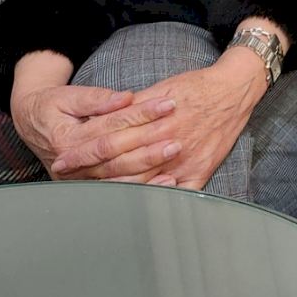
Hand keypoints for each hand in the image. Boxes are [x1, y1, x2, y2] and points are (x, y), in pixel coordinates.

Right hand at [11, 76, 179, 182]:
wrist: (32, 123)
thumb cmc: (52, 106)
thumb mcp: (69, 96)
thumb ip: (97, 99)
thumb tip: (125, 98)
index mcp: (68, 139)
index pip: (112, 126)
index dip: (142, 114)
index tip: (168, 104)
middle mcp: (73, 164)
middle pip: (118, 154)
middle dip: (150, 144)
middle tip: (177, 134)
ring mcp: (80, 179)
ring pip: (120, 176)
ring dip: (150, 169)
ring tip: (175, 157)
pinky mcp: (89, 186)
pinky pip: (119, 190)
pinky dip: (143, 187)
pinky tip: (165, 183)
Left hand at [52, 47, 267, 188]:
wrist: (233, 89)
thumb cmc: (196, 87)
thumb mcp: (160, 89)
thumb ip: (132, 108)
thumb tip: (102, 120)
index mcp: (153, 123)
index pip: (108, 142)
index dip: (83, 153)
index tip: (63, 162)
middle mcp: (166, 145)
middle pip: (120, 165)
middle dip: (90, 174)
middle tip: (67, 182)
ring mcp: (183, 162)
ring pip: (142, 184)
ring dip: (116, 191)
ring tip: (92, 199)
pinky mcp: (199, 171)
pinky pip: (175, 195)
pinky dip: (156, 202)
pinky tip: (138, 209)